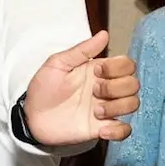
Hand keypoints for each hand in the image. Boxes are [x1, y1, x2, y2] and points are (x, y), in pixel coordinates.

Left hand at [23, 31, 139, 145]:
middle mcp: (106, 89)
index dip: (117, 67)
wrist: (31, 116)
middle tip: (94, 91)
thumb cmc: (43, 88)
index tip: (96, 71)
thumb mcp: (58, 63)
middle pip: (133, 84)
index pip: (126, 64)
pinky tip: (101, 130)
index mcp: (99, 71)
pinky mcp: (102, 129)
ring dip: (117, 107)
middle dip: (116, 87)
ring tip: (96, 112)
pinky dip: (119, 131)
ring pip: (133, 105)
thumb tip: (104, 34)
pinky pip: (125, 131)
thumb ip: (81, 50)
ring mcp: (106, 109)